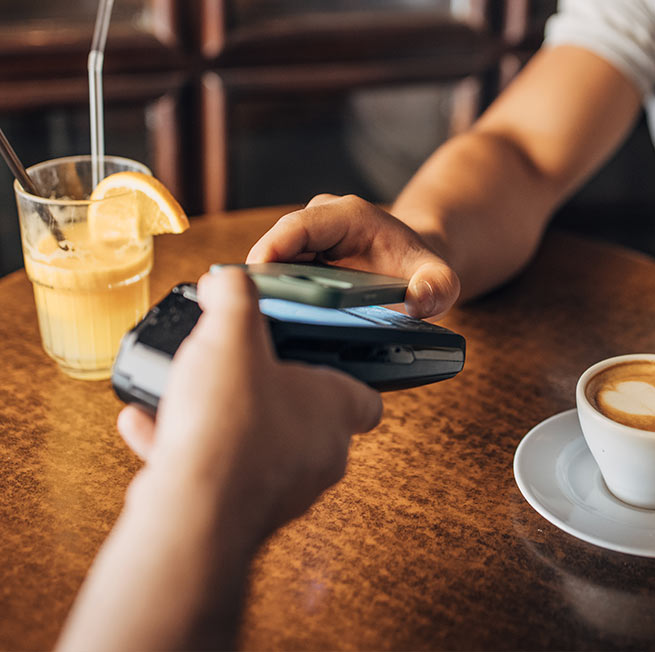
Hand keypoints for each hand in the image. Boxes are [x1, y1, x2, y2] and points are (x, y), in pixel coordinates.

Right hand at [117, 267, 382, 542]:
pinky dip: (184, 449)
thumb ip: (234, 298)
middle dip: (270, 391)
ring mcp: (283, 490)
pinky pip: (214, 472)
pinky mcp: (240, 516)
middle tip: (238, 368)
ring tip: (185, 394)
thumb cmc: (229, 423)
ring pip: (256, 444)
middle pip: (307, 417)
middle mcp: (320, 455)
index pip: (366, 397)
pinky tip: (146, 424)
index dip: (347, 374)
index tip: (319, 356)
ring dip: (221, 419)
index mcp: (335, 411)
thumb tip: (228, 280)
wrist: (192, 516)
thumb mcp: (231, 336)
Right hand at [246, 193, 459, 317]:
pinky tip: (263, 326)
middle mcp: (321, 220)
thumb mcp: (441, 280)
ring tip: (250, 325)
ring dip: (261, 291)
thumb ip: (438, 288)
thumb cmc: (423, 269)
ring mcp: (306, 240)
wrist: (415, 265)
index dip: (272, 249)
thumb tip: (419, 300)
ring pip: (270, 263)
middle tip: (247, 314)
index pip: (299, 227)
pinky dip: (268, 296)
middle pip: (275, 246)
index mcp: (349, 215)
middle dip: (259, 278)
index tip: (254, 280)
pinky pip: (275, 275)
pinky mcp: (298, 259)